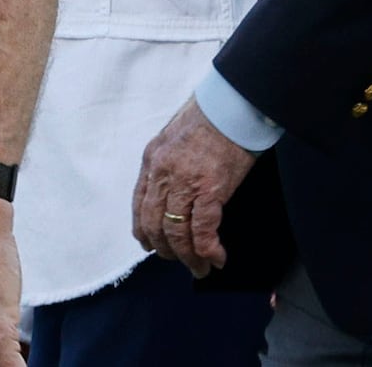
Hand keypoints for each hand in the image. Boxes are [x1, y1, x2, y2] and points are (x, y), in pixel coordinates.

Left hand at [131, 97, 256, 277]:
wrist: (232, 102)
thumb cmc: (210, 115)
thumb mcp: (176, 136)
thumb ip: (170, 163)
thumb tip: (176, 191)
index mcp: (152, 158)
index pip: (139, 204)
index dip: (144, 231)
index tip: (150, 245)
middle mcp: (162, 173)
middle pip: (154, 224)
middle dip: (166, 249)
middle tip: (179, 261)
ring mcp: (184, 182)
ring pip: (177, 233)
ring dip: (188, 257)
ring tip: (200, 269)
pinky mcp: (210, 189)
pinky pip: (203, 230)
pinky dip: (208, 250)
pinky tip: (217, 258)